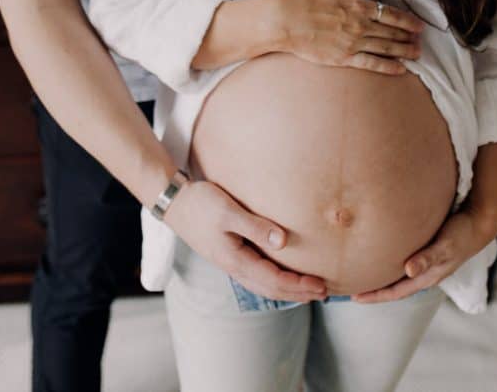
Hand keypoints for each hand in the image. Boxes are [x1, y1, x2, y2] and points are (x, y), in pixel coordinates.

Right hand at [165, 179, 327, 301]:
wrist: (173, 202)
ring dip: (286, 289)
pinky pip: (256, 275)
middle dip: (297, 293)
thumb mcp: (229, 211)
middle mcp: (234, 266)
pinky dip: (273, 280)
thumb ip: (256, 226)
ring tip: (306, 289)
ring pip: (263, 284)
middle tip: (323, 293)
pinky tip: (279, 274)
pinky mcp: (228, 254)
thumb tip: (284, 242)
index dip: (299, 286)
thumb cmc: (200, 203)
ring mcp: (230, 261)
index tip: (321, 285)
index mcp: (236, 260)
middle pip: (271, 288)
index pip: (274, 280)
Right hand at [273, 0, 423, 74]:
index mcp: (358, 5)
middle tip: (421, 41)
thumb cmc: (307, 3)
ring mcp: (353, 42)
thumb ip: (354, 1)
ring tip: (417, 54)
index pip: (391, 14)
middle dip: (409, 37)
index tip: (418, 25)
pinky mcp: (344, 58)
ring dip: (404, 51)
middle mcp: (360, 24)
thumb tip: (369, 5)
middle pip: (392, 32)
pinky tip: (401, 69)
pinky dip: (388, 66)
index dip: (408, 21)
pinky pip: (371, 63)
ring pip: (386, 47)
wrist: (288, 21)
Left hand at [351, 208, 496, 303]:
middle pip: (393, 286)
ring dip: (380, 276)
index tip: (355, 297)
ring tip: (360, 272)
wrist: (477, 221)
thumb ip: (428, 257)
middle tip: (349, 288)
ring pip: (397, 274)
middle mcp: (423, 272)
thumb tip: (409, 271)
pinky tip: (380, 254)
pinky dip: (388, 262)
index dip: (375, 296)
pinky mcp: (425, 249)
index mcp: (427, 277)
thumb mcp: (446, 245)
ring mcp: (425, 262)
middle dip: (373, 289)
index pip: (396, 292)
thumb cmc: (461, 233)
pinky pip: (402, 260)